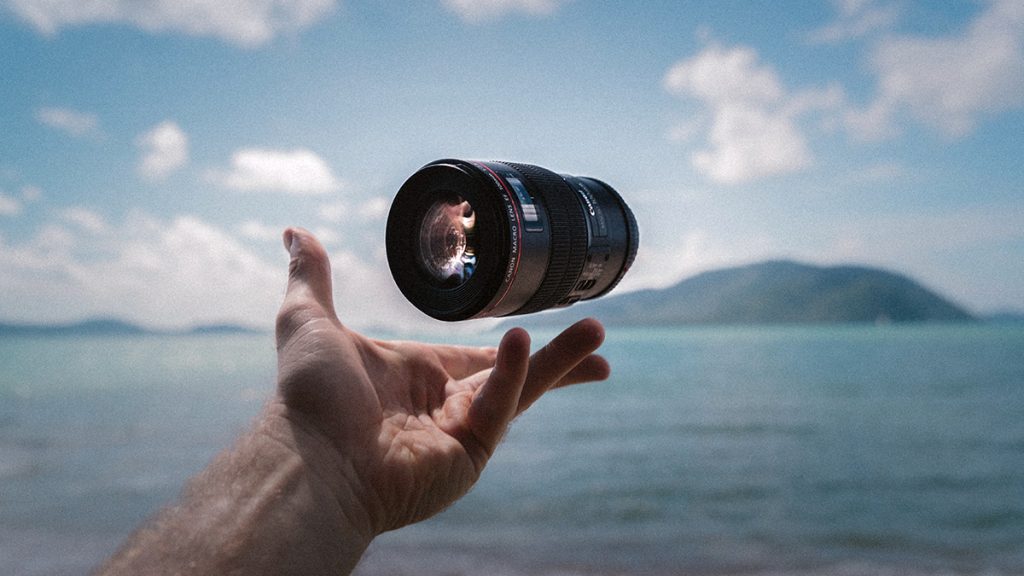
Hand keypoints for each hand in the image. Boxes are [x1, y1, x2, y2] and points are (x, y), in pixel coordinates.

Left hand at [271, 228, 609, 535]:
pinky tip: (522, 343)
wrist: (307, 455)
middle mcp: (443, 407)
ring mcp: (458, 435)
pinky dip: (513, 376)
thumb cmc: (307, 397)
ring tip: (597, 333)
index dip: (512, 346)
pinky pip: (498, 409)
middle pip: (515, 375)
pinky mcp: (467, 457)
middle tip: (598, 333)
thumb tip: (296, 231)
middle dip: (558, 358)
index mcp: (418, 376)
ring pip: (521, 390)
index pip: (478, 357)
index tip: (534, 333)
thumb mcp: (309, 319)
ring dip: (560, 363)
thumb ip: (312, 275)